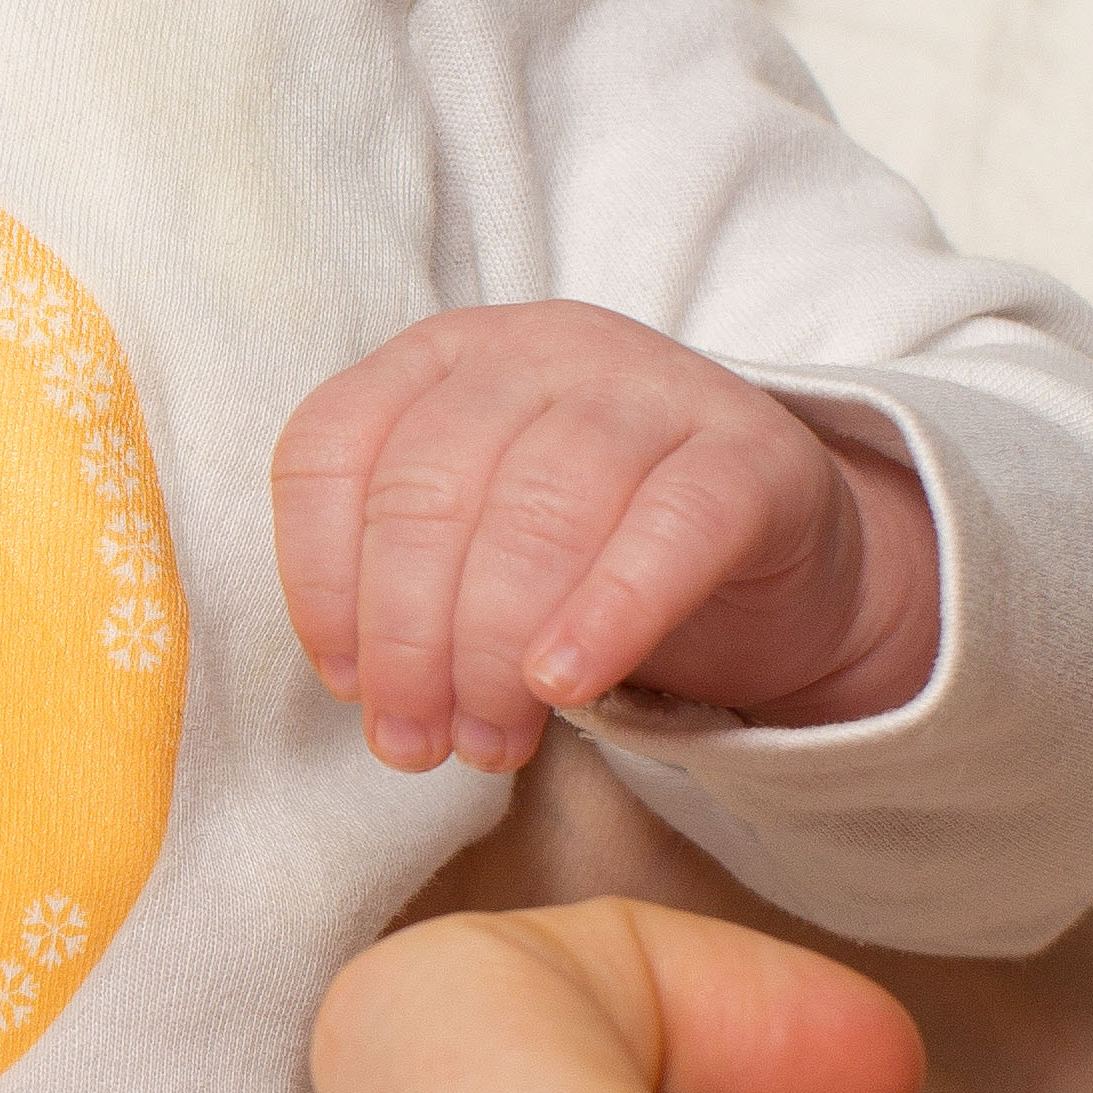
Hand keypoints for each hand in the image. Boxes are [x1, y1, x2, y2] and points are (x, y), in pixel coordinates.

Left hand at [270, 303, 939, 771]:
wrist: (772, 547)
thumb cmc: (587, 551)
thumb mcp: (472, 548)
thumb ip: (407, 589)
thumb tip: (365, 690)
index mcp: (442, 357)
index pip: (332, 447)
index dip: (321, 580)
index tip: (347, 684)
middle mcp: (537, 348)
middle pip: (427, 490)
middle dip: (406, 641)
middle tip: (415, 744)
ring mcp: (649, 385)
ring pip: (538, 511)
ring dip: (490, 650)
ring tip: (488, 742)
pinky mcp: (749, 453)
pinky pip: (668, 530)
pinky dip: (607, 615)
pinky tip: (565, 686)